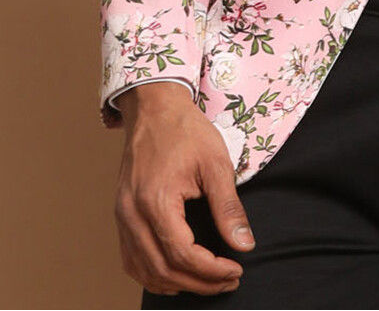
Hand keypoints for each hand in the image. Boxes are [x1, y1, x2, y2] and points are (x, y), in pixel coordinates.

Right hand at [113, 81, 253, 296]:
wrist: (154, 108)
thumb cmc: (186, 131)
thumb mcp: (215, 163)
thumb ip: (228, 207)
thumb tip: (245, 245)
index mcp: (156, 201)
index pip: (183, 255)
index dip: (211, 270)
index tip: (236, 270)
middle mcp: (132, 215)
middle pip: (163, 269)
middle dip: (199, 282)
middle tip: (229, 280)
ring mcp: (122, 217)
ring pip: (144, 271)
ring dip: (177, 283)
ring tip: (209, 281)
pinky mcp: (121, 216)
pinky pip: (132, 260)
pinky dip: (153, 274)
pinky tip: (177, 274)